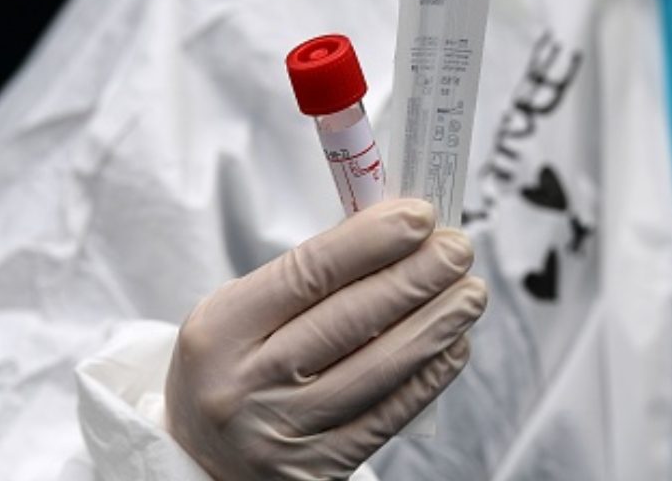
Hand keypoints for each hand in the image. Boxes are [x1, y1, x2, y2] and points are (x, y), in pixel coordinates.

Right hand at [164, 199, 485, 479]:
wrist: (201, 461)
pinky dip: (428, 376)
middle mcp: (248, 384)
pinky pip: (388, 417)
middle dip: (417, 277)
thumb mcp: (238, 316)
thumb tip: (391, 232)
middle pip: (350, 320)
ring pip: (378, 370)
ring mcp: (283, 433)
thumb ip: (306, 278)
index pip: (309, 272)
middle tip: (458, 247)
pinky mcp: (319, 470)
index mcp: (220, 330)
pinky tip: (454, 345)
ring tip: (470, 293)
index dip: (371, 241)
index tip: (419, 216)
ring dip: (436, 325)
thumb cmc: (232, 368)